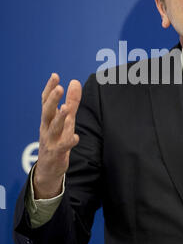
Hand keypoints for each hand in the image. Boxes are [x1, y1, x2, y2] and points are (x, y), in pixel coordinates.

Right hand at [33, 73, 81, 198]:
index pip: (45, 101)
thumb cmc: (57, 139)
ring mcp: (50, 140)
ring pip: (53, 127)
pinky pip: (62, 147)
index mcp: (48, 118)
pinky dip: (69, 141)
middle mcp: (46, 127)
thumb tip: (74, 81)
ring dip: (59, 118)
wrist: (49, 168)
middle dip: (52, 100)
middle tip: (59, 88)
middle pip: (47, 112)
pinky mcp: (56, 153)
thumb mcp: (65, 119)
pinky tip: (76, 137)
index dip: (49, 88)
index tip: (55, 76)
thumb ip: (71, 101)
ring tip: (66, 108)